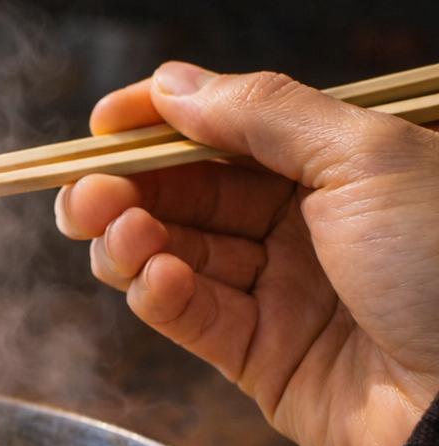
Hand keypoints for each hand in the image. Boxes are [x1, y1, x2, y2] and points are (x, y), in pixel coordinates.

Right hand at [55, 61, 438, 445]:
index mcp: (337, 165)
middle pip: (190, 195)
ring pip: (177, 254)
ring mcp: (280, 293)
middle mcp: (305, 225)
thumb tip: (175, 85)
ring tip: (118, 237)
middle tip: (83, 196)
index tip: (102, 125)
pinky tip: (153, 279)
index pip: (229, 131)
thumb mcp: (363, 157)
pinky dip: (159, 294)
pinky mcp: (261, 358)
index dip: (161, 123)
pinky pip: (191, 317)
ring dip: (133, 241)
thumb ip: (263, 114)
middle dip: (127, 189)